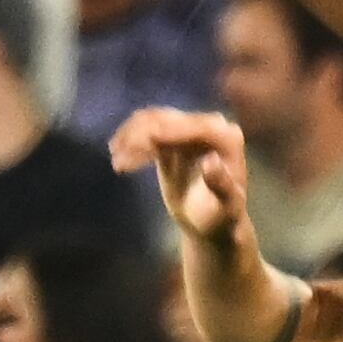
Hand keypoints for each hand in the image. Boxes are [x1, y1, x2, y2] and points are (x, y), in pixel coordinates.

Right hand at [110, 105, 249, 245]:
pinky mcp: (172, 136)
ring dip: (131, 138)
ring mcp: (189, 129)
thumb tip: (210, 162)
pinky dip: (131, 143)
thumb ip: (221, 184)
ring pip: (154, 121)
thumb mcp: (226, 206)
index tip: (143, 139)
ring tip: (116, 162)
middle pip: (170, 120)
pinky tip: (119, 161)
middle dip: (141, 135)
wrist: (209, 221)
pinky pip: (147, 131)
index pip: (193, 127)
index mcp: (226, 137)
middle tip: (118, 157)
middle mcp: (209, 126)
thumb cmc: (222, 217)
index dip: (168, 130)